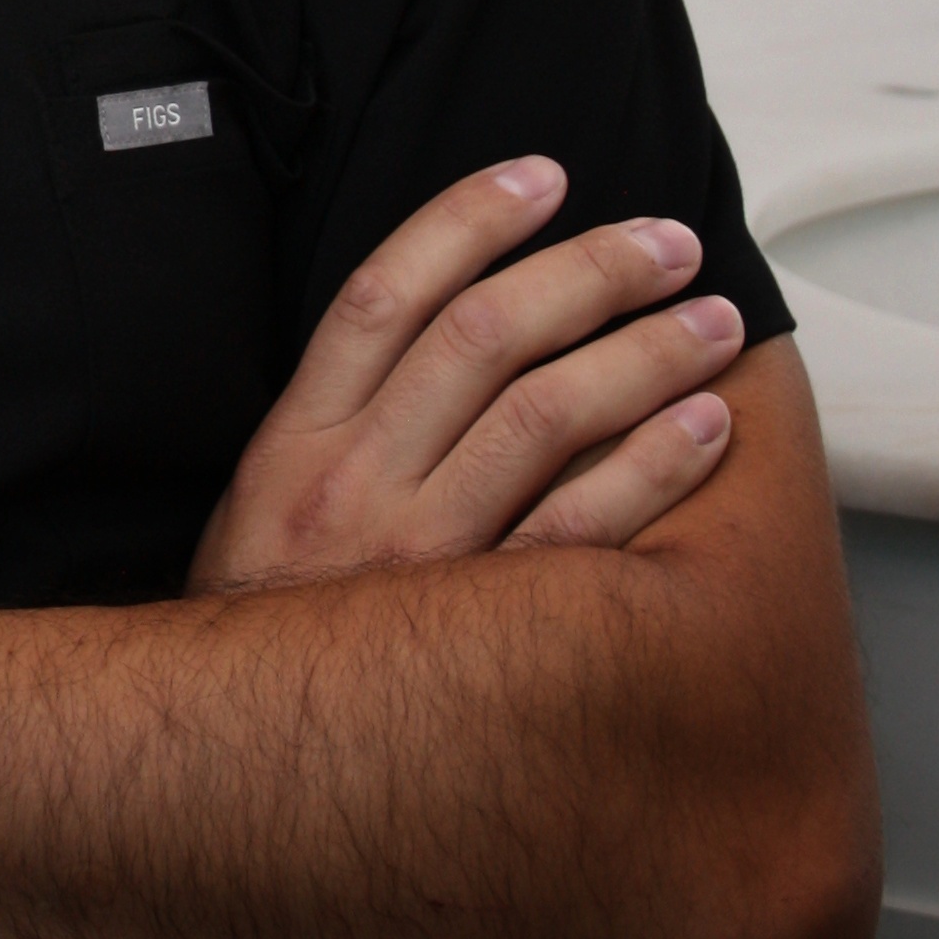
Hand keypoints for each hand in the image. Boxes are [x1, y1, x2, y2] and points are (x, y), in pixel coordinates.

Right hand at [187, 158, 743, 593]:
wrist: (228, 762)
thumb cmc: (273, 615)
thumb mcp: (267, 496)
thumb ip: (342, 413)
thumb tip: (445, 313)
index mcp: (296, 438)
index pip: (382, 294)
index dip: (467, 219)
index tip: (543, 176)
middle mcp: (354, 483)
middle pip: (483, 336)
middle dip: (588, 271)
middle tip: (667, 242)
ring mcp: (418, 559)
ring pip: (544, 417)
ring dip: (642, 354)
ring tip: (710, 322)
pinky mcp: (478, 633)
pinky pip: (582, 532)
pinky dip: (651, 470)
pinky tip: (704, 430)